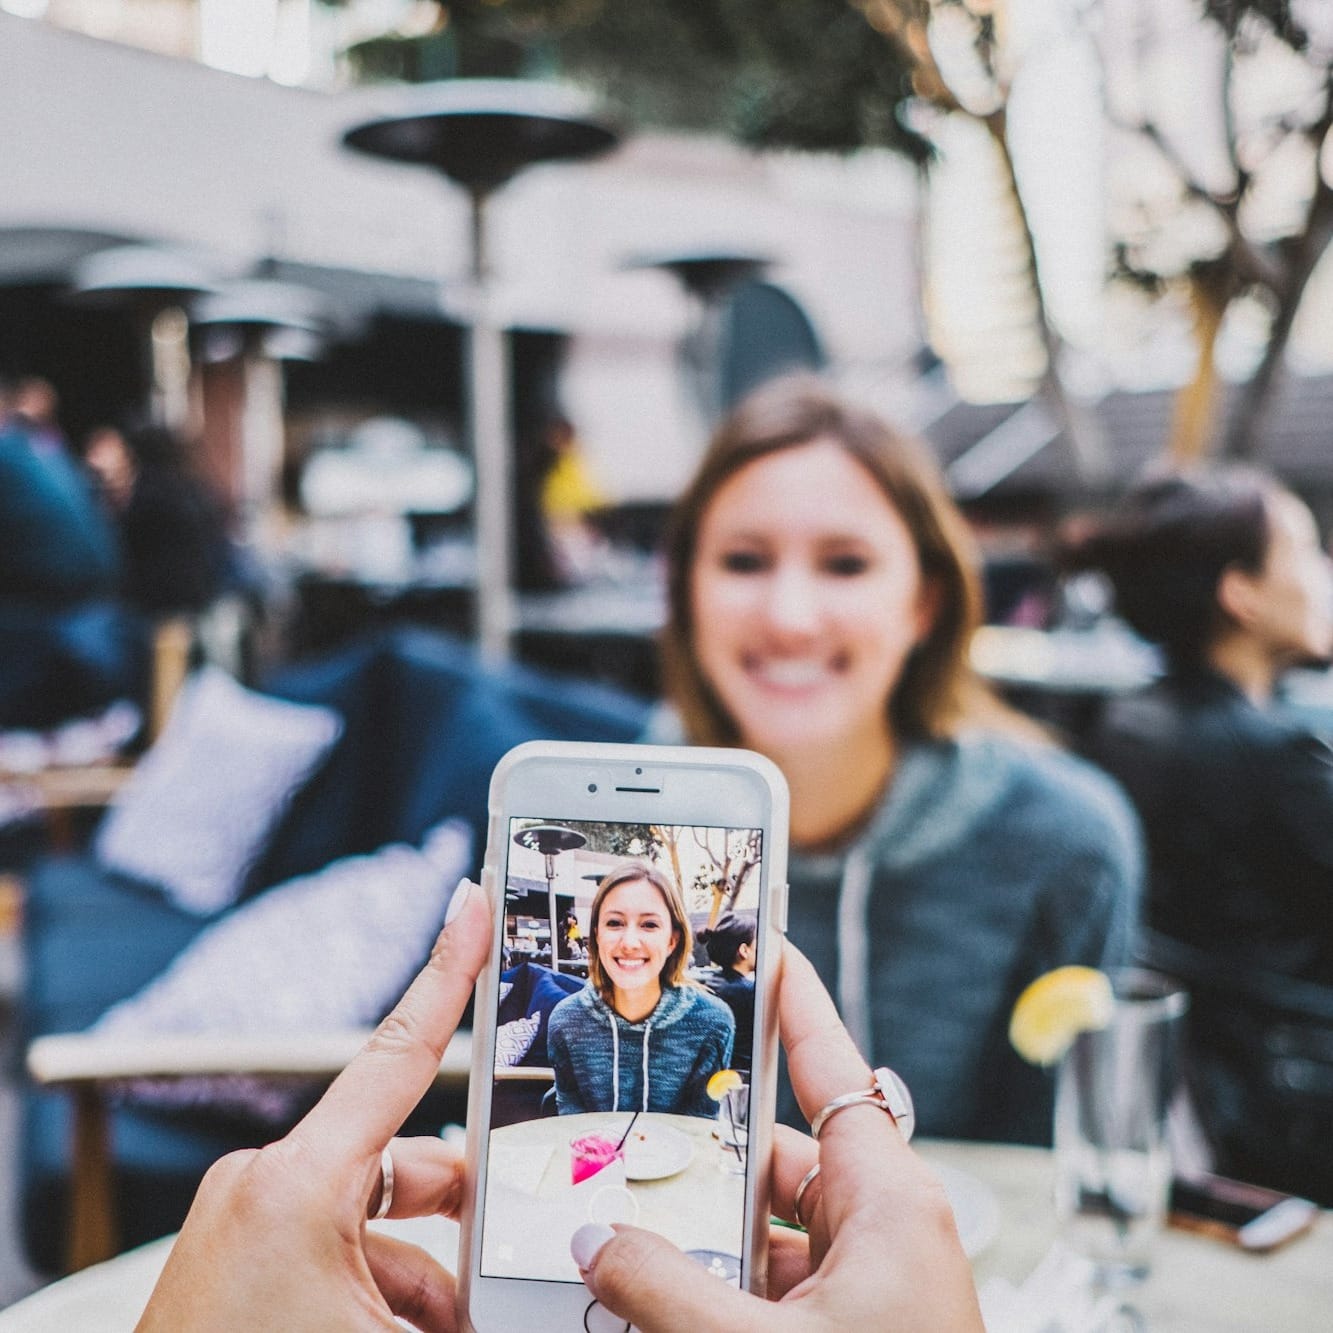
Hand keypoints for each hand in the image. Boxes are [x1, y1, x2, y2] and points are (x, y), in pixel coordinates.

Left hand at [136, 879, 490, 1332]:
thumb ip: (467, 1307)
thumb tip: (528, 1305)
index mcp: (296, 1184)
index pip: (400, 1051)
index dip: (449, 968)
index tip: (473, 902)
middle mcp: (266, 1186)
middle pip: (405, 1167)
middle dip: (461, 1222)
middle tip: (506, 1267)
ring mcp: (245, 1221)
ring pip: (374, 1221)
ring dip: (424, 1278)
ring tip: (451, 1327)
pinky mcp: (236, 1258)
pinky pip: (335, 1250)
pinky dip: (381, 1290)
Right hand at [572, 943, 983, 1330]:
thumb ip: (669, 1295)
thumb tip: (598, 1242)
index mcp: (890, 1203)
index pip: (833, 1069)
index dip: (793, 1003)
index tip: (759, 946)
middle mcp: (881, 1233)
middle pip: (778, 1155)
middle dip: (699, 1149)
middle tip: (626, 1116)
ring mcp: (863, 1291)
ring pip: (765, 1231)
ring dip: (696, 1235)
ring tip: (617, 1221)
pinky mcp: (845, 1332)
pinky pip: (768, 1287)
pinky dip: (713, 1289)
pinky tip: (647, 1296)